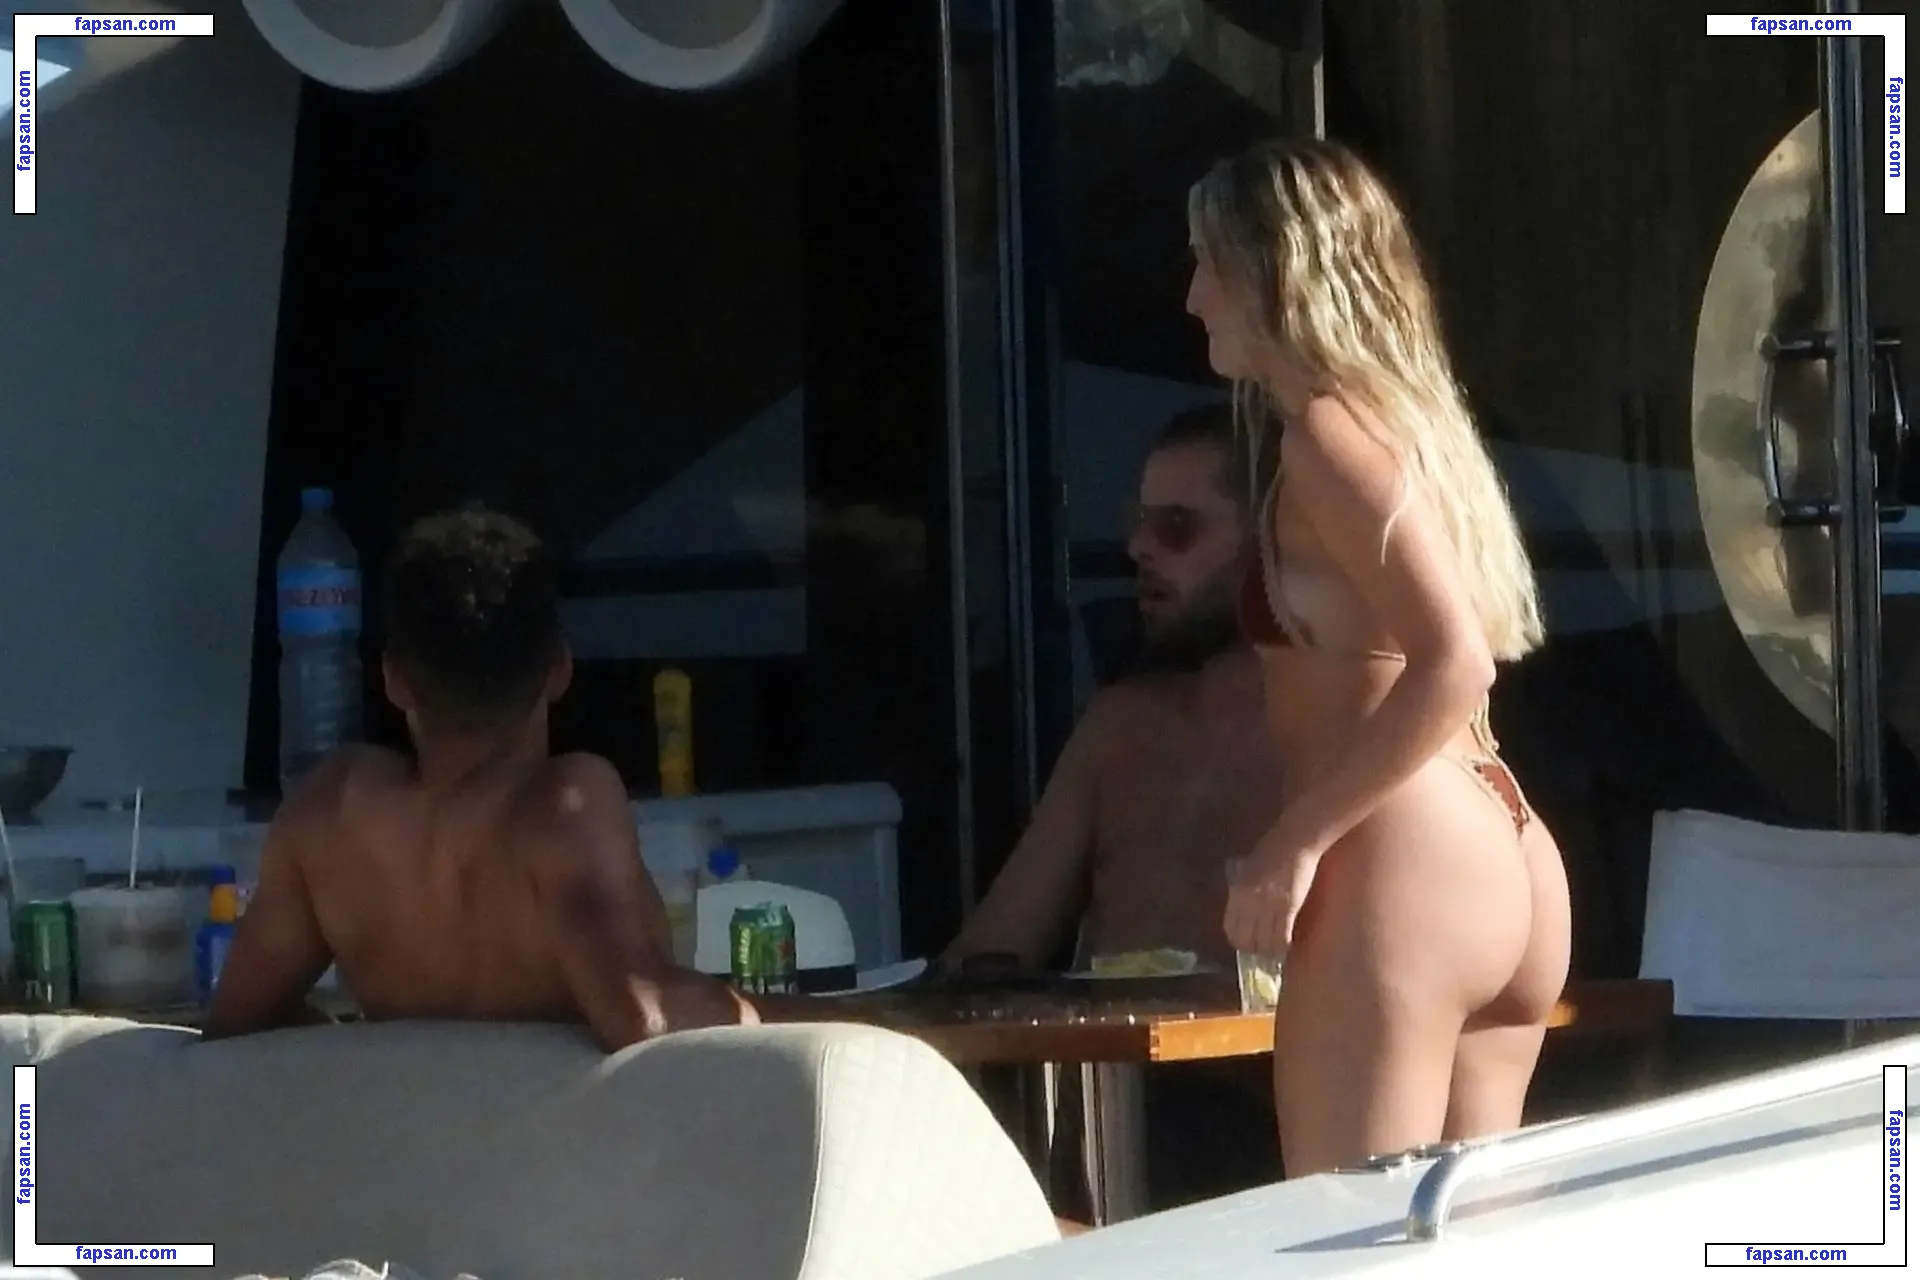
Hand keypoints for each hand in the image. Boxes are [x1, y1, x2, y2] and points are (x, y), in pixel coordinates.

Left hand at [1224, 827, 1325, 958]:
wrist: (1294, 840)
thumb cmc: (1272, 850)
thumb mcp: (1248, 870)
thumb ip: (1243, 890)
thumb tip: (1242, 912)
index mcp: (1236, 890)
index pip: (1231, 927)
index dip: (1238, 941)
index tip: (1246, 946)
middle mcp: (1248, 901)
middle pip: (1246, 939)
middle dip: (1254, 950)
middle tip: (1263, 953)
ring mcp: (1268, 904)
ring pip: (1264, 942)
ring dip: (1270, 952)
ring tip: (1276, 953)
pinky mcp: (1288, 906)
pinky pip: (1282, 936)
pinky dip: (1283, 946)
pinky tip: (1287, 948)